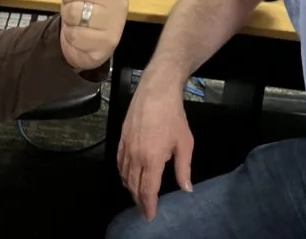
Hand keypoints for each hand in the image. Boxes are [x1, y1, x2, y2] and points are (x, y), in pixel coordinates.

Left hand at [59, 0, 128, 70]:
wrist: (89, 43)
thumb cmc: (89, 5)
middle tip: (78, 5)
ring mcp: (115, 21)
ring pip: (75, 10)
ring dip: (69, 17)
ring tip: (80, 21)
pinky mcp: (106, 43)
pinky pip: (76, 32)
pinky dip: (72, 35)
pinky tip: (81, 36)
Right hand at [117, 82, 193, 219]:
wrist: (156, 90)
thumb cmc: (174, 116)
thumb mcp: (185, 143)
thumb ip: (183, 168)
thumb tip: (186, 188)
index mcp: (152, 159)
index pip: (147, 189)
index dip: (148, 205)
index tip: (150, 216)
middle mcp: (136, 155)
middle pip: (133, 184)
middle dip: (138, 199)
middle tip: (144, 209)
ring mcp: (126, 145)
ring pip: (124, 174)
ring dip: (130, 187)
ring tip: (137, 195)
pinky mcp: (121, 136)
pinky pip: (118, 160)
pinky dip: (122, 172)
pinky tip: (127, 174)